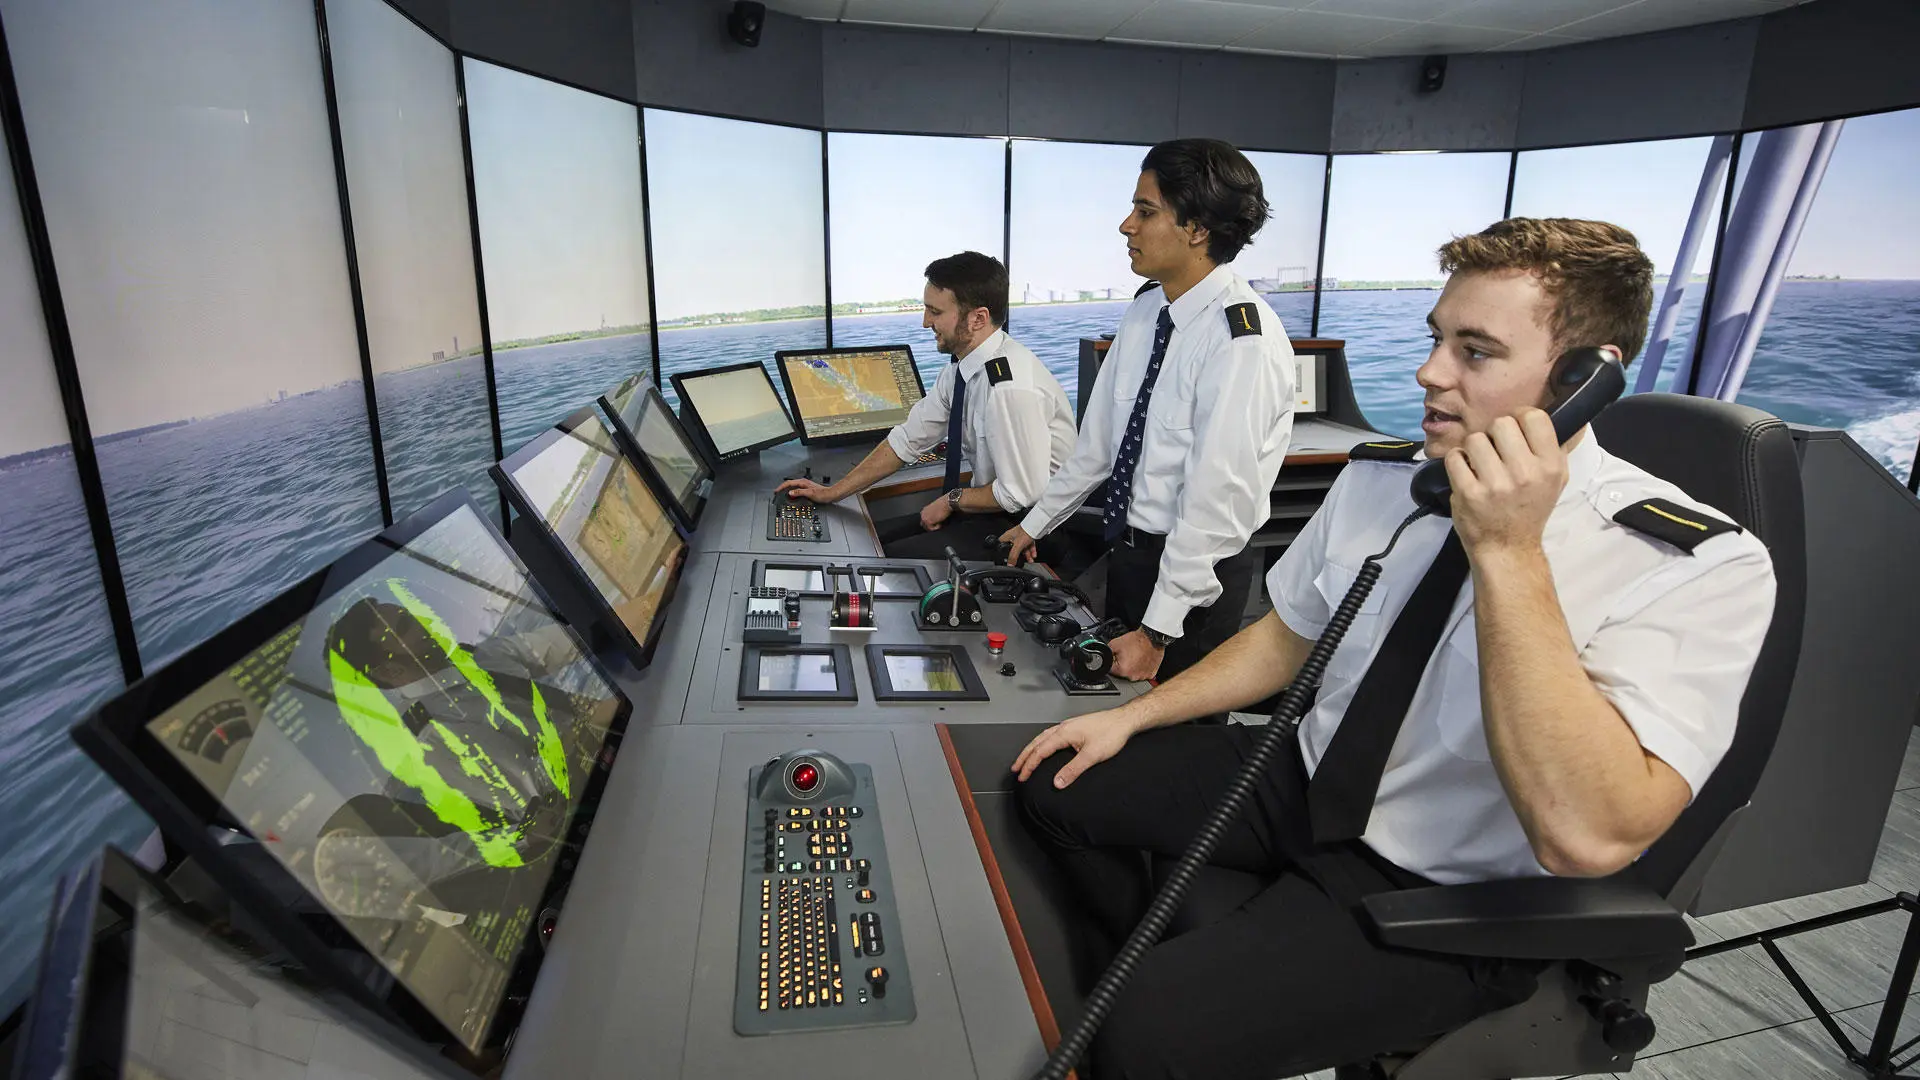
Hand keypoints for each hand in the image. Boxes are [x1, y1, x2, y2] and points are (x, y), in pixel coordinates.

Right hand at [776, 478, 836, 503]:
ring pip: (793, 487)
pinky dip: (792, 493)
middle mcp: (803, 483)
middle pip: (790, 484)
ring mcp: (805, 486)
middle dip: (783, 488)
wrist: (830, 495)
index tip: (776, 491)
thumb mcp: (809, 493)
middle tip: (778, 493)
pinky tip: (793, 497)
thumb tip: (790, 493)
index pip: (788, 483)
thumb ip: (799, 493)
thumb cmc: (823, 494)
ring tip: (783, 495)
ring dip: (787, 490)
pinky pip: (796, 490)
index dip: (781, 487)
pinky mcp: (807, 489)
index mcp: (802, 482)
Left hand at [920, 495, 952, 530]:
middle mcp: (922, 514)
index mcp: (923, 510)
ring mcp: (924, 518)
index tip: (935, 523)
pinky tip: (940, 523)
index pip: (923, 520)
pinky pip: (931, 529)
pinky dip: (936, 527)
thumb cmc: (943, 504)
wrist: (945, 503)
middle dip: (930, 526)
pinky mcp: (928, 522)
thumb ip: (931, 514)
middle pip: (924, 525)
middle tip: (937, 524)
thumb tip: (933, 520)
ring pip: (928, 527)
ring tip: (940, 523)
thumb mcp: (934, 509)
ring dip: (934, 526)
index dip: (929, 523)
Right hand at [1000, 526, 1036, 565]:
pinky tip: (1033, 555)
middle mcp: (1013, 536)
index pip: (1001, 545)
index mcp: (1007, 537)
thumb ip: (1013, 556)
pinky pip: (1028, 545)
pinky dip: (1031, 551)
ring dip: (1027, 555)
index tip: (1006, 558)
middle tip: (1021, 560)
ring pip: (1022, 548)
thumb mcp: (1017, 546)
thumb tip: (1010, 564)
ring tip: (1030, 560)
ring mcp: (1021, 537)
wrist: (1036, 526)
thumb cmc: (1025, 531)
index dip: (1002, 552)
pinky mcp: (1027, 537)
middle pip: (1014, 549)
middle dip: (1019, 555)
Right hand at [1011, 709, 1138, 788]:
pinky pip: (1051, 735)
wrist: (1124, 721)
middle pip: (1037, 742)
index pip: (1040, 751)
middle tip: (1016, 768)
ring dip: (1032, 749)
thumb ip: (1073, 770)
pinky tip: (1045, 747)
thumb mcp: (1092, 755)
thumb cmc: (1111, 733)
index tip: (1022, 776)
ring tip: (1025, 759)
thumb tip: (1058, 782)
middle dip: (1025, 756)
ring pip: (1043, 737)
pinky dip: (1042, 743)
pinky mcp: (1075, 727)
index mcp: (1064, 733)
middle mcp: (1063, 728)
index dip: (1029, 765)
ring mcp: (1069, 726)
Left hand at [1108, 629, 1164, 680]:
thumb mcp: (1115, 643)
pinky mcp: (1151, 674)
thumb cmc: (1137, 640)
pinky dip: (1141, 668)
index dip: (1113, 662)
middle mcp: (1133, 676)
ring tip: (1135, 656)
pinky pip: (1142, 673)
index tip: (1118, 657)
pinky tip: (1142, 659)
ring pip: (1133, 674)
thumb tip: (1102, 658)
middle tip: (1127, 654)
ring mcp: (1143, 676)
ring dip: (1132, 667)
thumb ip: (1107, 653)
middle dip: (1122, 665)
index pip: (1111, 670)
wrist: (1152, 637)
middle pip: (1122, 673)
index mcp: (1122, 670)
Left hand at [1442, 410, 1567, 557]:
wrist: (1508, 547)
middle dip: (1494, 434)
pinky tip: (1465, 473)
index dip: (1520, 417)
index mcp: (1550, 466)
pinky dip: (1457, 462)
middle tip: (1495, 451)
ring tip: (1480, 464)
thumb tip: (1537, 415)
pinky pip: (1454, 457)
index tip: (1514, 428)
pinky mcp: (1469, 493)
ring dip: (1474, 449)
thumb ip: (1551, 447)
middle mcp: (1525, 473)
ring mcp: (1495, 484)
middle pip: (1501, 423)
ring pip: (1475, 438)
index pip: (1534, 417)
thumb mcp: (1555, 480)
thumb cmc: (1530, 509)